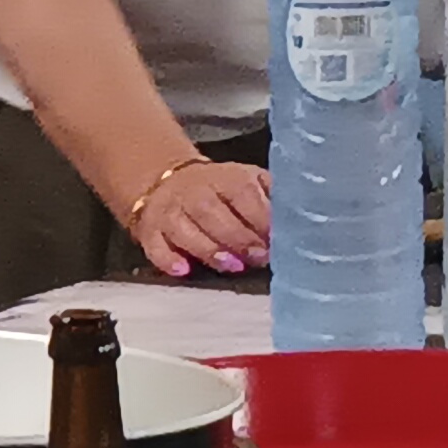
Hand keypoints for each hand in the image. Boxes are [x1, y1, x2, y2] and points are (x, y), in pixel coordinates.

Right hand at [128, 157, 271, 279]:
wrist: (164, 180)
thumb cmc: (218, 189)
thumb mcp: (247, 180)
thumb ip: (270, 195)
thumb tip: (298, 215)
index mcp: (224, 178)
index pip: (241, 193)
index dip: (259, 217)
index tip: (276, 238)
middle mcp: (193, 192)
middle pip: (211, 212)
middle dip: (236, 237)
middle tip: (258, 257)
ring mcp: (169, 212)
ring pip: (184, 229)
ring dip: (208, 249)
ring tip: (231, 266)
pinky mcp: (149, 231)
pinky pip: (154, 245)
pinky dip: (167, 258)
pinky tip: (183, 269)